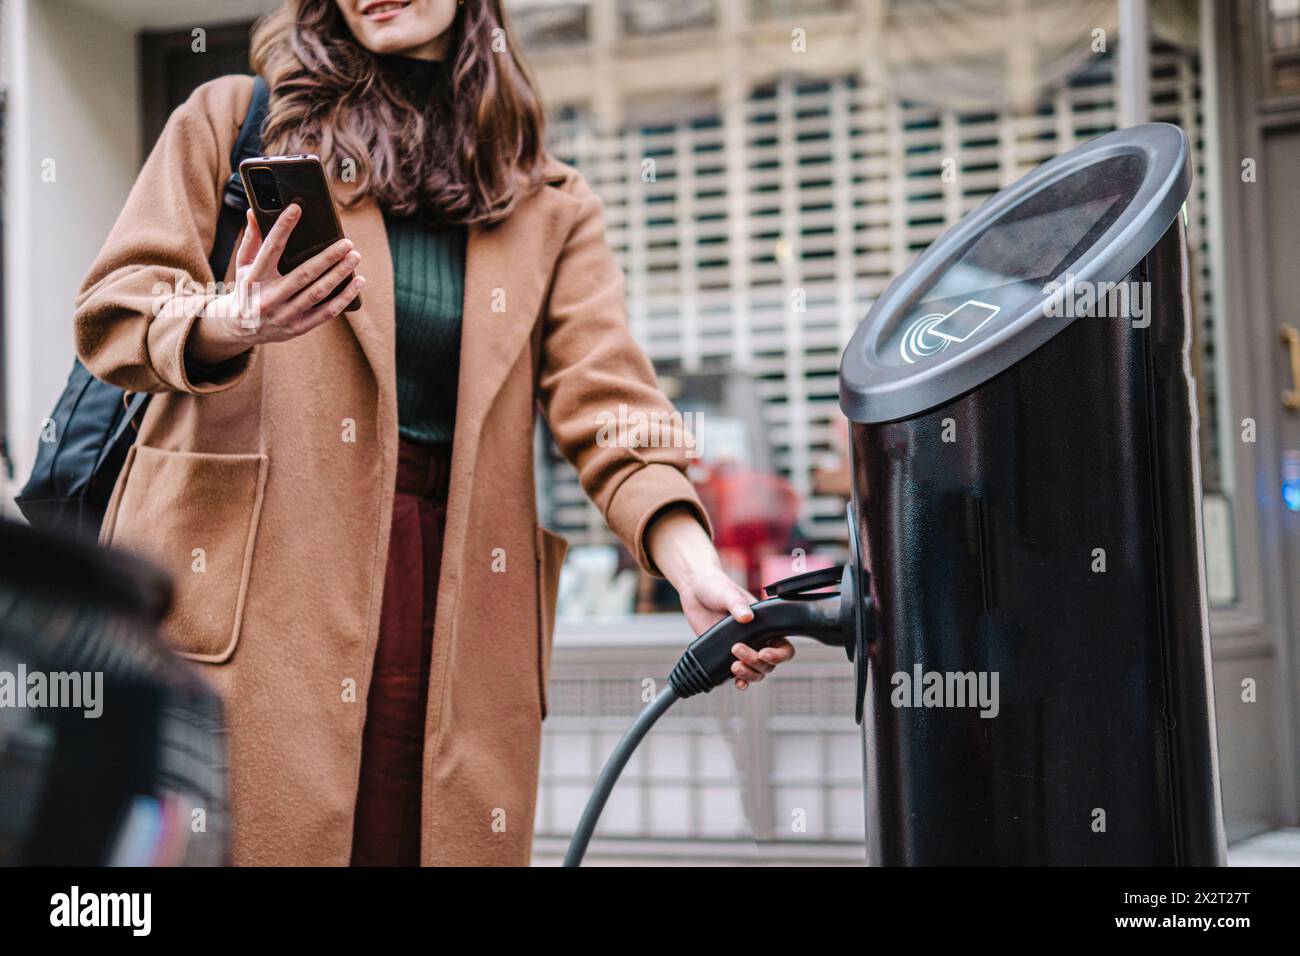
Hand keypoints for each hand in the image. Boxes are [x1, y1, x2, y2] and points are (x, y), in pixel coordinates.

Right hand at [186, 204, 364, 366]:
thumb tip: (253, 211)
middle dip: (328, 257)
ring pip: (318, 293)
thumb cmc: (247, 289)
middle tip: (346, 243)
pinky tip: (358, 282)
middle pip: (303, 274)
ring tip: (354, 257)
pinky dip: (344, 297)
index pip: (270, 248)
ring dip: (339, 274)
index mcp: (254, 279)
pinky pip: (326, 313)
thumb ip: (251, 240)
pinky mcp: (298, 327)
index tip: (296, 209)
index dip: (283, 227)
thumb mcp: (243, 265)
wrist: (241, 328)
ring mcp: (285, 315)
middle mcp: (270, 298)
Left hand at [646, 507, 795, 689]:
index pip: (783, 645)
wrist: (694, 590)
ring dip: (749, 674)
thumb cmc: (716, 585)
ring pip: (756, 671)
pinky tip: (736, 682)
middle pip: (768, 663)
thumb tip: (747, 617)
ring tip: (735, 666)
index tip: (764, 653)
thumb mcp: (727, 592)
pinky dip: (740, 681)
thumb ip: (737, 604)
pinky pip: (738, 675)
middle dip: (755, 661)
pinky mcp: (725, 655)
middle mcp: (756, 638)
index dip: (779, 654)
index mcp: (764, 624)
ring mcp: (742, 648)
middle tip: (737, 649)